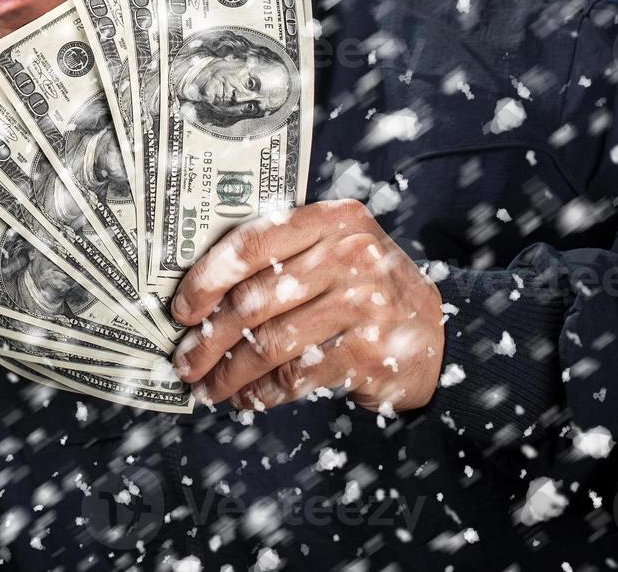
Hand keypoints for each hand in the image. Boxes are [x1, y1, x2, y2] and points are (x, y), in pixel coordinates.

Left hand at [169, 200, 444, 414]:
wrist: (436, 335)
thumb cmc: (364, 288)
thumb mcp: (335, 250)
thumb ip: (281, 255)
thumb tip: (197, 292)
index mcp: (333, 220)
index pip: (252, 244)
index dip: (206, 279)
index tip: (181, 309)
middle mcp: (351, 255)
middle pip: (253, 301)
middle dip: (208, 338)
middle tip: (184, 360)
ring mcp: (365, 304)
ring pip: (270, 345)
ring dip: (229, 373)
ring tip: (207, 386)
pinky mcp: (370, 352)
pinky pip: (296, 377)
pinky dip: (262, 393)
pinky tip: (246, 398)